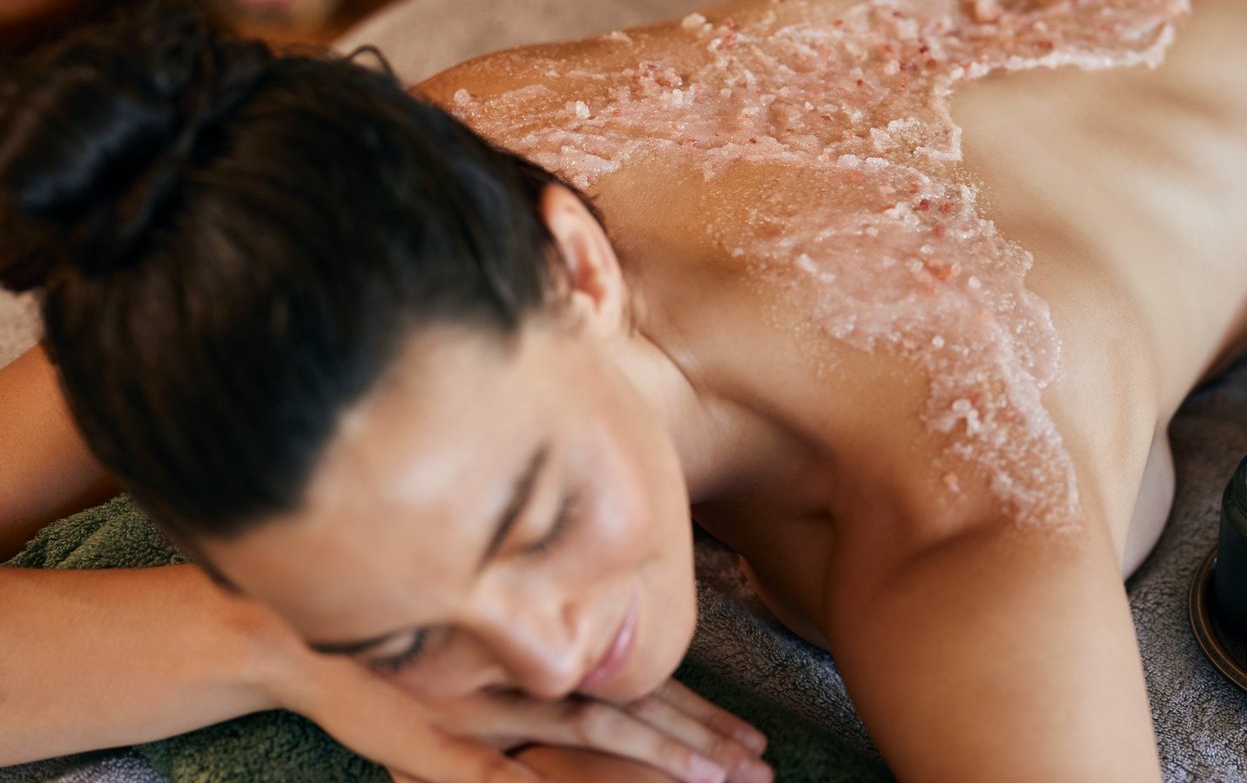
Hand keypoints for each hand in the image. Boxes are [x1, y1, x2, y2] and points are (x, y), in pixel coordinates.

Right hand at [400, 680, 772, 782]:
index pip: (640, 690)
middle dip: (701, 741)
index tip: (750, 743)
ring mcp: (494, 701)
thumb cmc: (407, 667)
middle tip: (759, 766)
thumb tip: (599, 719)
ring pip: (595, 726)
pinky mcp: (443, 733)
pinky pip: (500, 768)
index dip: (697, 717)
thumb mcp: (483, 680)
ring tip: (716, 779)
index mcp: (549, 664)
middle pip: (636, 708)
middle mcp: (533, 674)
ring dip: (659, 754)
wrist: (315, 647)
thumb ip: (540, 693)